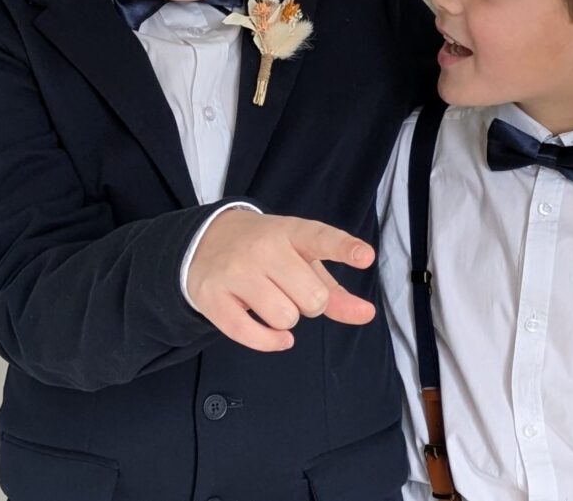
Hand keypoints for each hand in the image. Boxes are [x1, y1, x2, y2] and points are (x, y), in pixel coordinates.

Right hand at [187, 209, 376, 351]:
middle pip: (312, 297)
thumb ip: (336, 289)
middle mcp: (263, 247)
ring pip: (285, 318)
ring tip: (273, 301)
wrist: (206, 240)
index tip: (366, 256)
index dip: (344, 249)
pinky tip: (276, 336)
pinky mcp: (213, 296)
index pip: (320, 238)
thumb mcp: (302, 259)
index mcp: (290, 231)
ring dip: (287, 320)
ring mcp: (236, 270)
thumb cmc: (267, 253)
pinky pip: (251, 335)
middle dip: (311, 304)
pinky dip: (270, 342)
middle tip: (293, 291)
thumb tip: (366, 314)